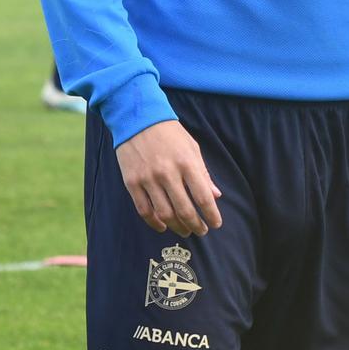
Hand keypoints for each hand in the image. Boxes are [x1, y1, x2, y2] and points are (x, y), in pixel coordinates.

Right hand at [115, 119, 223, 235]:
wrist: (137, 119)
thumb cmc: (170, 133)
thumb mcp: (192, 148)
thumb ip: (203, 173)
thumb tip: (216, 196)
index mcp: (187, 163)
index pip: (203, 197)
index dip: (211, 215)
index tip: (216, 224)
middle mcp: (168, 173)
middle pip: (185, 210)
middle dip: (196, 225)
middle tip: (201, 231)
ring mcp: (148, 179)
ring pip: (165, 214)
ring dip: (177, 227)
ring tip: (185, 231)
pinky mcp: (132, 182)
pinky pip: (144, 210)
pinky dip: (154, 223)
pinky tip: (163, 226)